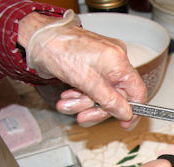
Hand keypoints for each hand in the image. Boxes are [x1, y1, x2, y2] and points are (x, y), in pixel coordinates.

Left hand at [18, 11, 145, 128]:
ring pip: (102, 92)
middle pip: (116, 95)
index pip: (137, 91)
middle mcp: (115, 60)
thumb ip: (110, 100)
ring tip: (67, 105)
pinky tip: (68, 95)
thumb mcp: (87, 81)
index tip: (124, 124)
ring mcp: (103, 61)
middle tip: (82, 117)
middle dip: (97, 108)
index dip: (132, 111)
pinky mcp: (92, 64)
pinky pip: (93, 85)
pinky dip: (81, 94)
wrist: (36, 36)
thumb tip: (126, 113)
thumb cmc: (58, 50)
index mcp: (119, 61)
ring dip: (83, 103)